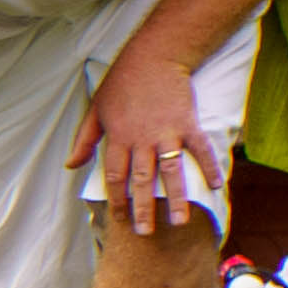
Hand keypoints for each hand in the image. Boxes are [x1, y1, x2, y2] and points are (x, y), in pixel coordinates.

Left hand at [65, 50, 220, 233]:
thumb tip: (71, 165)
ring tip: (180, 222)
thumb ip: (84, 139)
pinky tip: (216, 185)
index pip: (115, 176)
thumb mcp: (96, 108)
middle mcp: (142, 139)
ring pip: (170, 171)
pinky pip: (200, 149)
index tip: (120, 219)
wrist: (154, 55)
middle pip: (141, 180)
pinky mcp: (187, 123)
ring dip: (176, 198)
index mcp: (118, 137)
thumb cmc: (123, 81)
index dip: (117, 200)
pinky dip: (209, 166)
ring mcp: (166, 132)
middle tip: (145, 233)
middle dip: (143, 209)